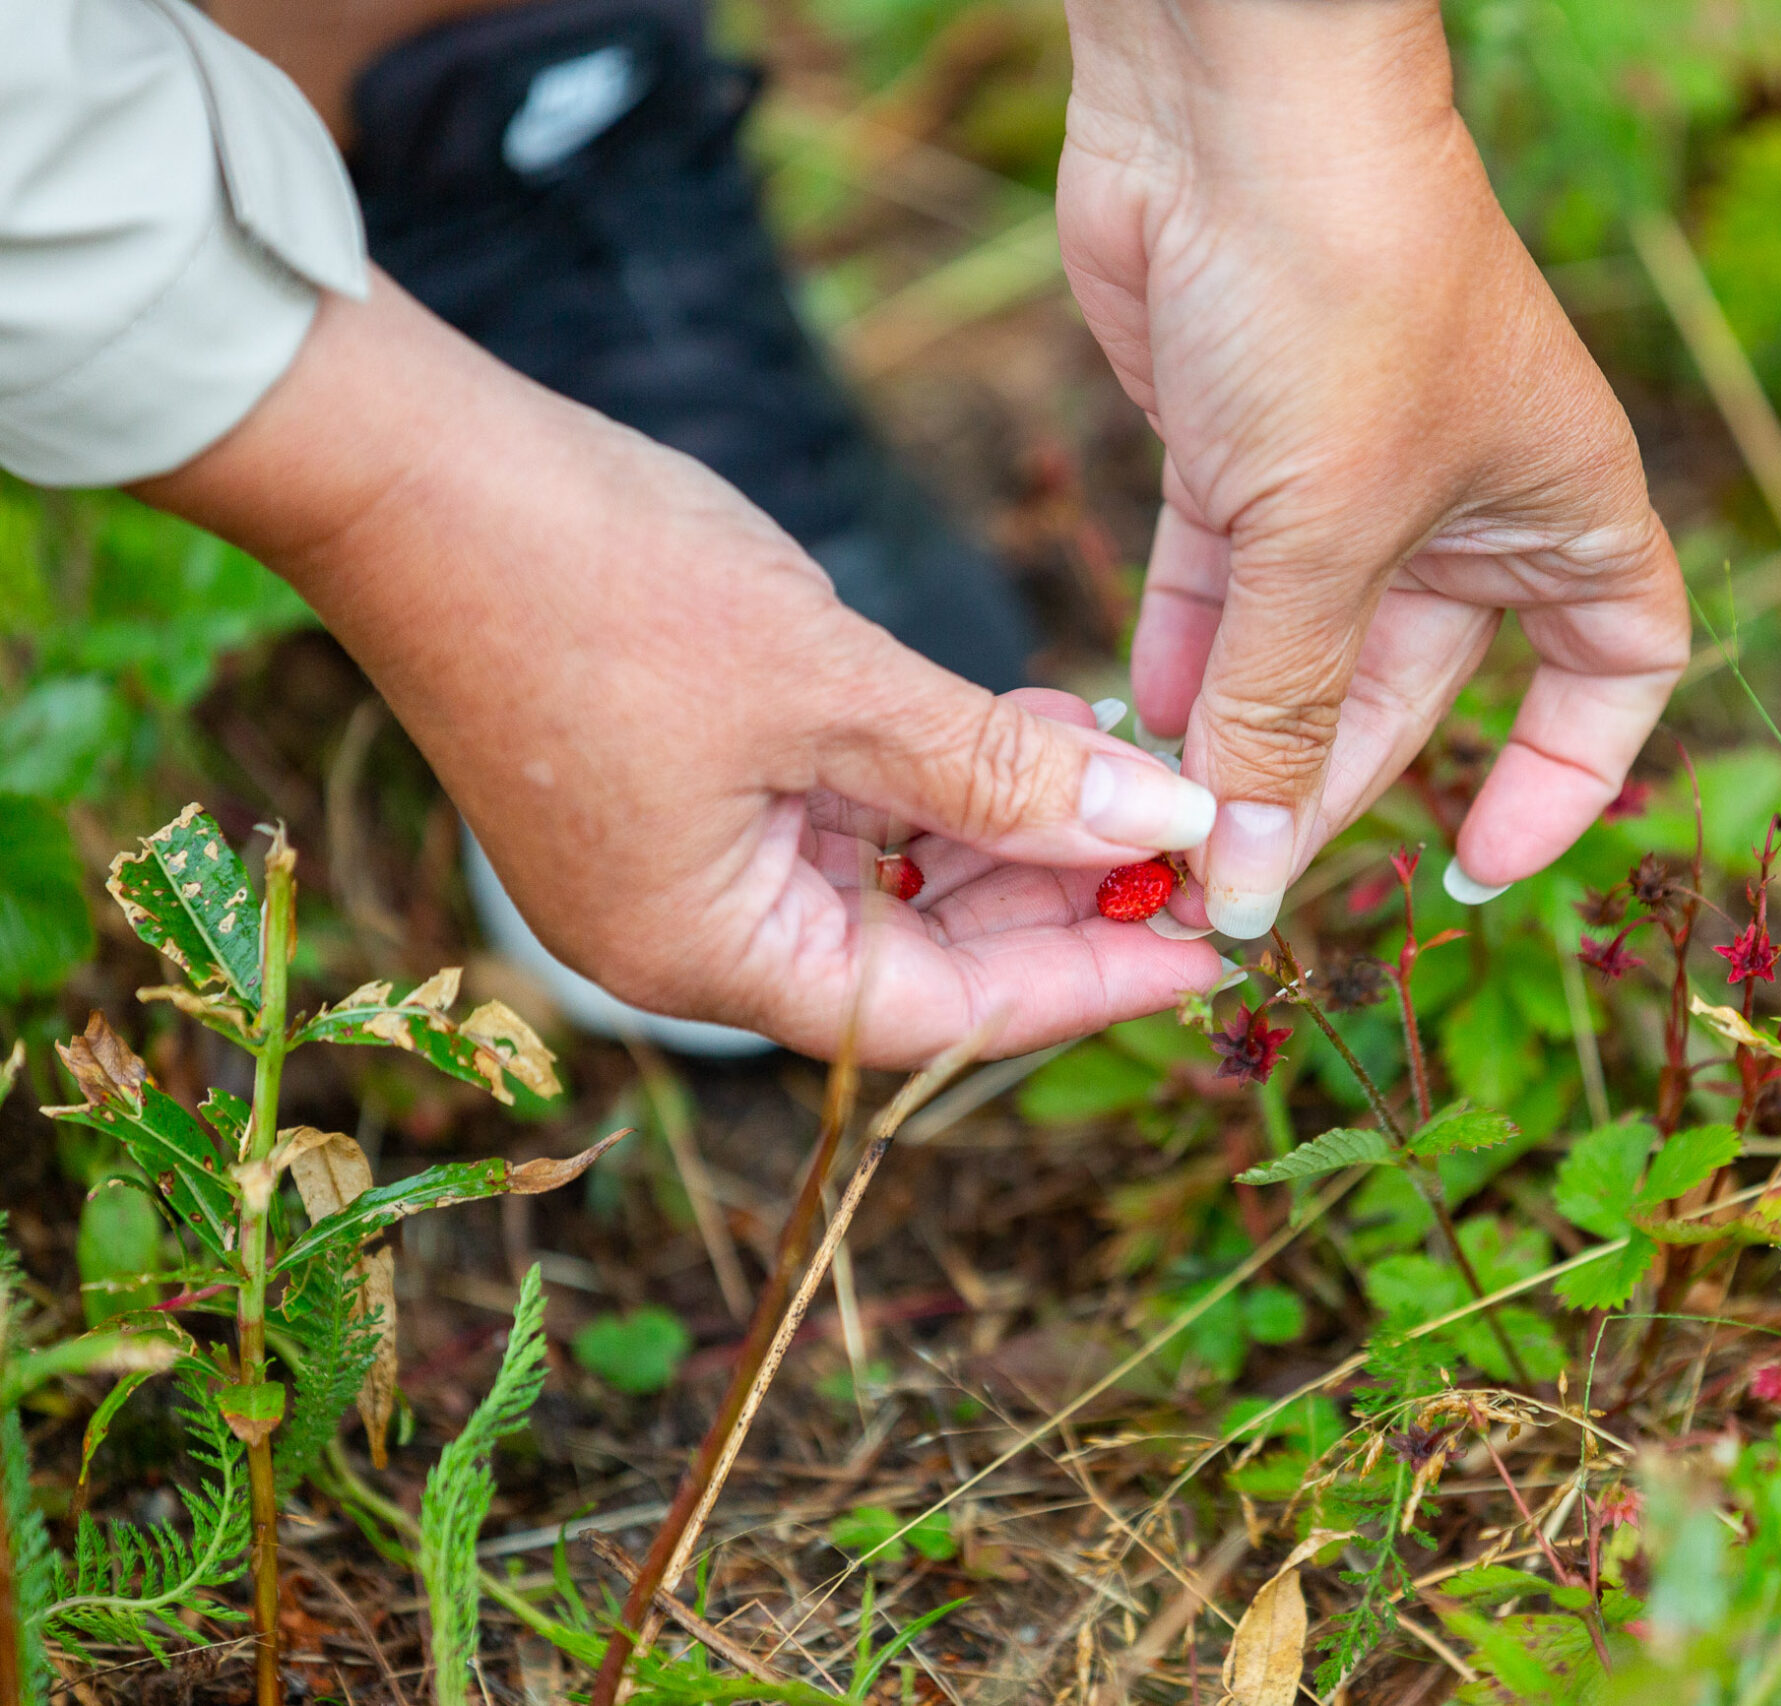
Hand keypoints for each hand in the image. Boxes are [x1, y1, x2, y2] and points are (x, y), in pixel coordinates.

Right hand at [137, 278, 1229, 1062]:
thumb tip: (1161, 831)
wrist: (412, 467)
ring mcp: (687, 855)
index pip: (943, 1014)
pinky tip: (1036, 722)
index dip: (1089, 980)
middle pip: (925, 953)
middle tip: (1190, 841)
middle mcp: (696, 931)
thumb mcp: (834, 687)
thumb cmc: (602, 582)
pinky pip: (849, 809)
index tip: (1209, 945)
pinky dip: (944, 775)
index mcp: (710, 952)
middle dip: (1063, 895)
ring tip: (1130, 763)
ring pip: (895, 876)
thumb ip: (999, 773)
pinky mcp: (690, 778)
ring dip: (1014, 825)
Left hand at [1058, 0, 1689, 935]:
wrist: (1229, 101)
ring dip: (1241, 736)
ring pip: (1303, 647)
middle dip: (1329, 784)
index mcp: (1562, 505)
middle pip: (1416, 688)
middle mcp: (1467, 497)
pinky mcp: (1234, 448)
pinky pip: (1219, 590)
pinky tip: (1133, 724)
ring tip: (1170, 825)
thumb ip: (1284, 709)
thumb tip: (1251, 866)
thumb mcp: (1325, 535)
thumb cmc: (1342, 294)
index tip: (1475, 864)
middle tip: (1242, 877)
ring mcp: (1346, 473)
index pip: (1615, 673)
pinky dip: (1182, 657)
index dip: (1564, 778)